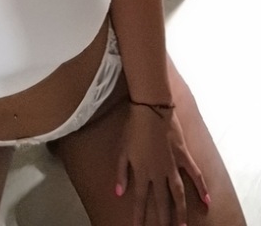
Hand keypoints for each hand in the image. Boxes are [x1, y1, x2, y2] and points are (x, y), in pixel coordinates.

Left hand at [115, 104, 210, 225]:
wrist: (150, 110)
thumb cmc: (133, 128)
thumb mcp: (122, 150)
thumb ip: (121, 173)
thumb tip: (118, 193)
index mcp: (142, 172)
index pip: (140, 200)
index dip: (139, 216)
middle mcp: (159, 173)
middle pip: (162, 201)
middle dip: (162, 219)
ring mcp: (173, 165)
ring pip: (178, 194)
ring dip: (180, 211)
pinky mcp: (183, 156)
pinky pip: (195, 174)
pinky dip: (201, 188)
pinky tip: (206, 201)